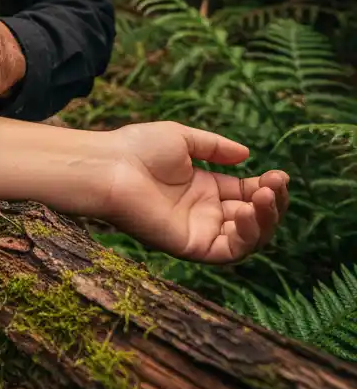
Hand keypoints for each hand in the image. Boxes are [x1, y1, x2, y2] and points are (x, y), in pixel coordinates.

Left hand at [104, 121, 288, 262]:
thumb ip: (215, 147)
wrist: (110, 166)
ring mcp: (198, 230)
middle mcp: (203, 212)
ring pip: (247, 238)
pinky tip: (247, 211)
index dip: (266, 187)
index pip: (246, 194)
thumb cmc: (137, 148)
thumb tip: (247, 155)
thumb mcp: (182, 138)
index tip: (278, 175)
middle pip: (252, 218)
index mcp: (202, 187)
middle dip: (272, 204)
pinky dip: (246, 235)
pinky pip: (229, 250)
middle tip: (277, 184)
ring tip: (267, 196)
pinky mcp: (191, 246)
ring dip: (265, 220)